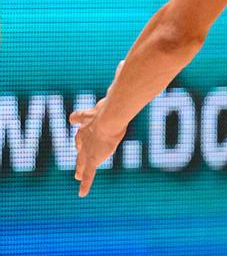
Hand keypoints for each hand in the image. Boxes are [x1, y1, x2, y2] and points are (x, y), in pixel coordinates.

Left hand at [70, 60, 126, 197]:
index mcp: (93, 115)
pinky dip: (85, 184)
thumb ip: (122, 76)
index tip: (73, 120)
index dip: (80, 118)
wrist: (110, 115)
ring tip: (78, 176)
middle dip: (80, 146)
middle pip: (81, 139)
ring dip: (81, 167)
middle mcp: (87, 130)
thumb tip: (125, 62)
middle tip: (77, 150)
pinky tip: (81, 193)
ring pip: (83, 159)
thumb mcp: (118, 88)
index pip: (82, 117)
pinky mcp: (92, 158)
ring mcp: (88, 145)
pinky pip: (88, 173)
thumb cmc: (117, 101)